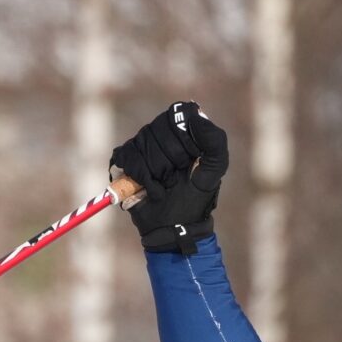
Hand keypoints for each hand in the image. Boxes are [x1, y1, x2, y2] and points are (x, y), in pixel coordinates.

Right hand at [112, 100, 228, 254]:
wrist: (171, 228)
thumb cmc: (194, 200)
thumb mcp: (213, 173)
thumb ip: (215, 142)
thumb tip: (196, 114)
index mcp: (186, 131)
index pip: (179, 114)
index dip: (184, 139)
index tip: (192, 160)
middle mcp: (163, 132)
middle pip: (159, 128)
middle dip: (171, 159)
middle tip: (177, 177)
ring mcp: (143, 145)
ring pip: (143, 142)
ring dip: (157, 171)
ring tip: (164, 185)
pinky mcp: (126, 159)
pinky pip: (128, 156)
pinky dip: (142, 177)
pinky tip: (151, 189)